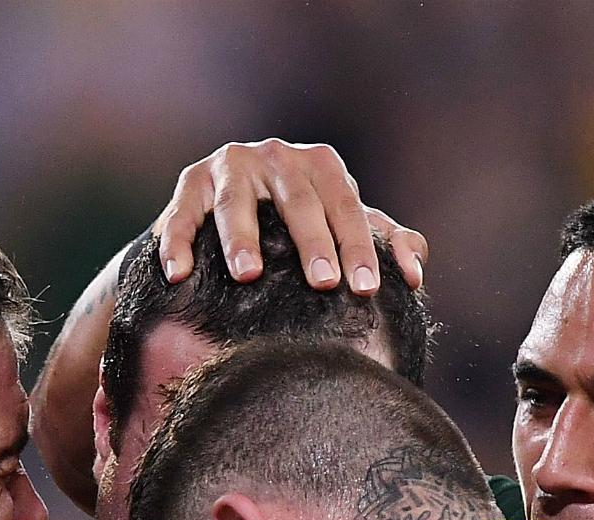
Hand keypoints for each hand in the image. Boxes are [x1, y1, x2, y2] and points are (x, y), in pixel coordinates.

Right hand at [155, 139, 426, 293]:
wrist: (227, 215)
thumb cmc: (296, 226)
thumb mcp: (340, 228)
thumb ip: (381, 242)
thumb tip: (416, 272)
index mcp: (318, 165)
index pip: (345, 204)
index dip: (358, 245)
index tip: (367, 288)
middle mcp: (275, 156)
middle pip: (297, 200)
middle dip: (312, 241)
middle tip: (324, 283)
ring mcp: (229, 167)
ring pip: (235, 201)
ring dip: (240, 238)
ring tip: (248, 276)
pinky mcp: (189, 185)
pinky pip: (182, 214)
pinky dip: (177, 241)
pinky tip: (178, 272)